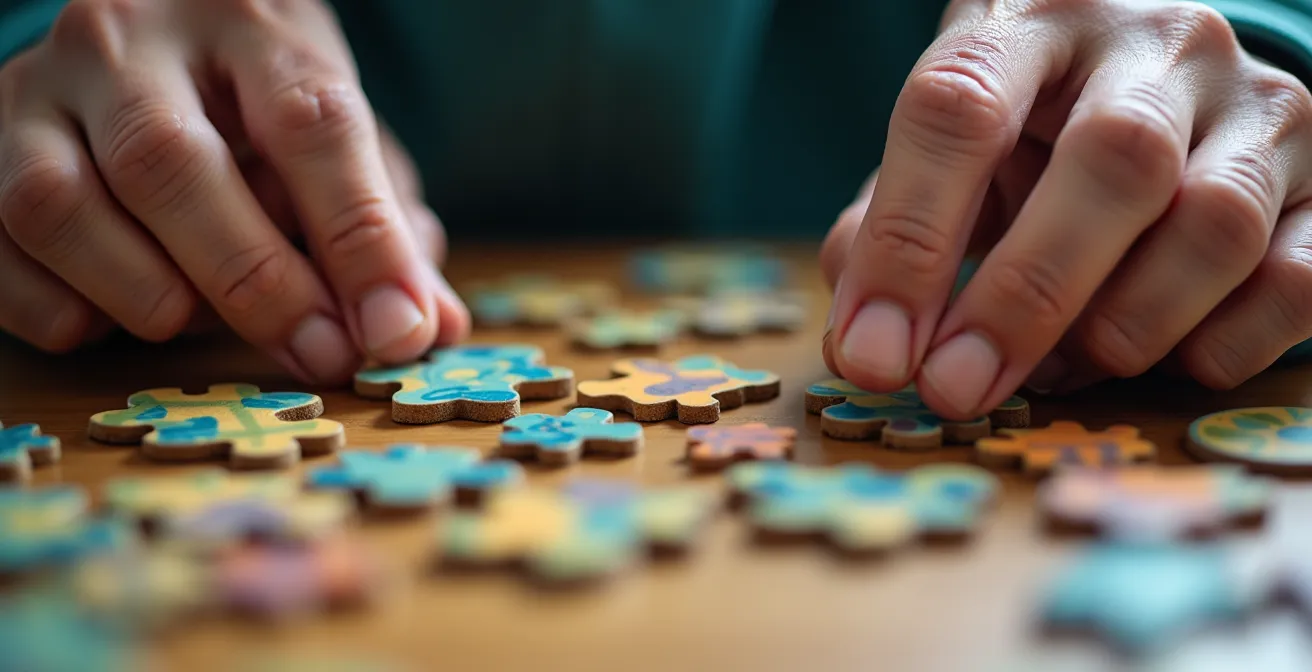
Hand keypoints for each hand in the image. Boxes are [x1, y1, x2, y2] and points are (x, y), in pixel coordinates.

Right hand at [0, 0, 468, 383]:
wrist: (145, 44)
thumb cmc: (260, 109)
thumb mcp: (341, 145)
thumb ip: (386, 229)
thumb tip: (425, 327)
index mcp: (250, 21)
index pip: (310, 122)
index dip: (359, 238)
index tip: (397, 330)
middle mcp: (130, 38)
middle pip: (172, 165)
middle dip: (257, 283)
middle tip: (322, 356)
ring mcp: (38, 88)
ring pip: (62, 207)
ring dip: (146, 296)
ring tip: (199, 322)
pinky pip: (0, 249)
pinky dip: (64, 308)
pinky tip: (118, 313)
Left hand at [821, 0, 1311, 417]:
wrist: (1163, 85)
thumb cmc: (1026, 133)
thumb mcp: (943, 160)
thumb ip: (888, 230)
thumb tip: (867, 342)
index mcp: (1030, 18)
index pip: (959, 107)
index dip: (909, 239)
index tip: (873, 350)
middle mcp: (1155, 42)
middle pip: (1110, 160)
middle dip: (1024, 297)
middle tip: (959, 388)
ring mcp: (1254, 105)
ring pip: (1213, 222)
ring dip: (1125, 326)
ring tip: (1062, 368)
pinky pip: (1296, 279)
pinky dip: (1219, 344)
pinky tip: (1162, 355)